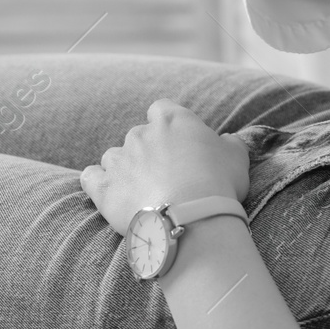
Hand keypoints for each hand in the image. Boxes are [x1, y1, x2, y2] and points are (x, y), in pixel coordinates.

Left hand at [79, 100, 249, 235]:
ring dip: (126, 168)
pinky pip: (91, 177)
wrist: (192, 219)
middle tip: (169, 175)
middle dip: (150, 151)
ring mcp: (118, 160)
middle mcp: (140, 134)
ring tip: (144, 190)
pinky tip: (114, 192)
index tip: (181, 142)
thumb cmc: (218, 184)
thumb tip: (226, 140)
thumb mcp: (237, 158)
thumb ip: (229, 143)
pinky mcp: (103, 187)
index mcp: (172, 120)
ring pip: (115, 156)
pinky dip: (100, 182)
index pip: (162, 108)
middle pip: (139, 135)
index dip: (170, 124)